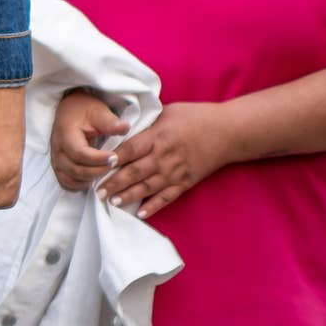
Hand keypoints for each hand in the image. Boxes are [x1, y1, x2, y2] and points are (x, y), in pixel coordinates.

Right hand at [49, 90, 122, 192]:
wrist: (69, 110)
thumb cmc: (84, 110)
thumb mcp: (98, 111)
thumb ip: (110, 122)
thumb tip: (125, 128)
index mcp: (65, 134)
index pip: (80, 153)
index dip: (98, 159)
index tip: (115, 157)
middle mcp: (57, 149)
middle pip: (75, 170)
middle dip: (97, 171)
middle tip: (114, 164)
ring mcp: (55, 160)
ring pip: (70, 180)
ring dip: (89, 180)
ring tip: (105, 171)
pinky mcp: (58, 167)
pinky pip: (66, 183)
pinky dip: (80, 185)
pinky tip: (94, 178)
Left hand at [99, 101, 238, 219]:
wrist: (227, 131)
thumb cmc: (196, 116)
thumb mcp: (168, 112)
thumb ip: (147, 124)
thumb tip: (125, 130)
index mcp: (158, 136)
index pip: (129, 149)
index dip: (112, 159)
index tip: (97, 165)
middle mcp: (164, 156)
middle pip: (134, 172)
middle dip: (113, 183)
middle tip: (97, 191)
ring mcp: (175, 172)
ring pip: (146, 187)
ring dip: (128, 196)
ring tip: (112, 201)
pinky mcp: (186, 182)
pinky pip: (167, 197)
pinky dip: (153, 207)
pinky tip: (140, 213)